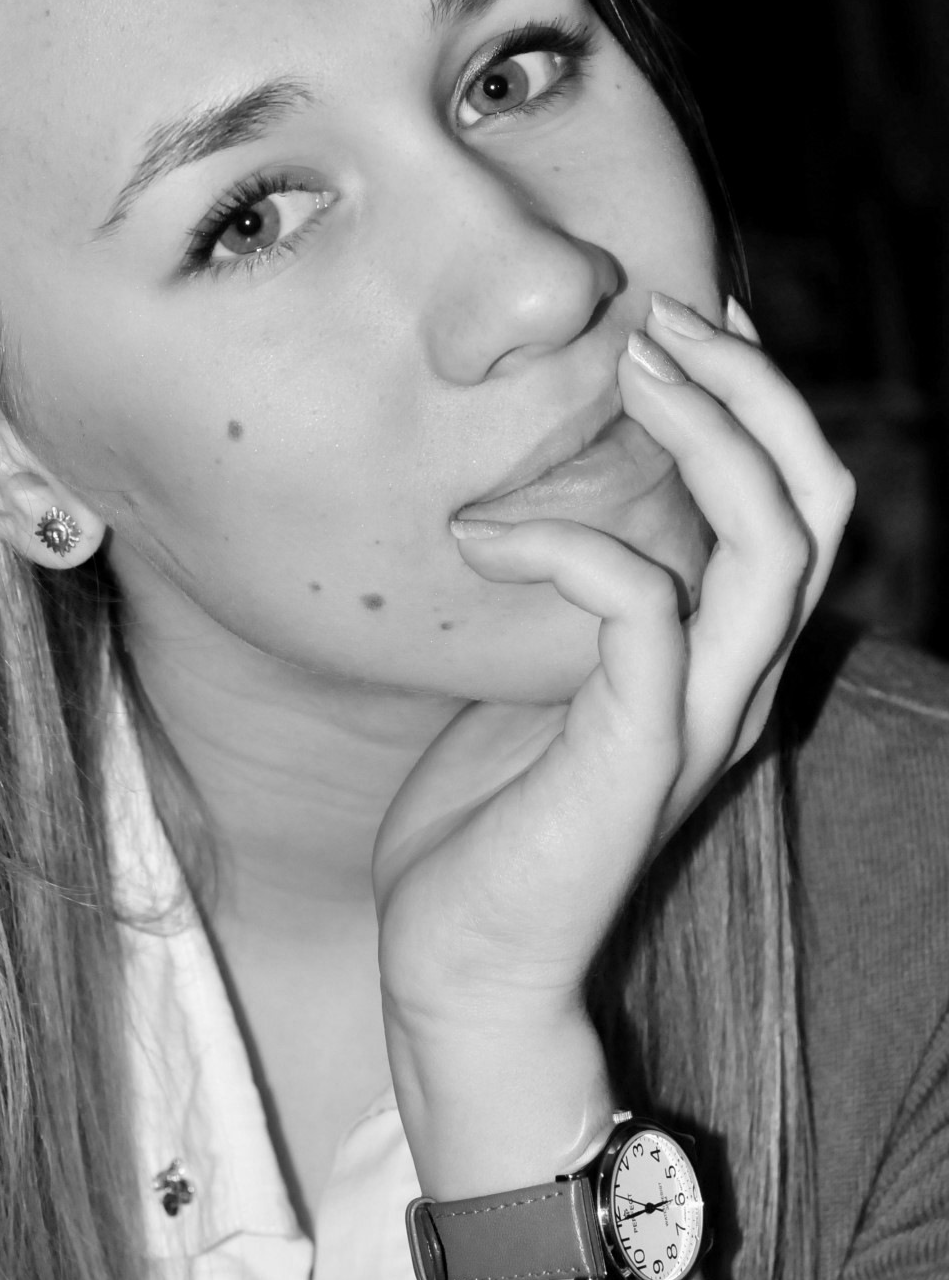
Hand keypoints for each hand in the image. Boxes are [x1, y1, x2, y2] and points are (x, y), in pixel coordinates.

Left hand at [373, 294, 852, 1120]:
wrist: (462, 966)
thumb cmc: (488, 817)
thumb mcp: (542, 673)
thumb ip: (576, 596)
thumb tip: (551, 490)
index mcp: (722, 659)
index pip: (797, 506)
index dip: (765, 398)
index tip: (694, 313)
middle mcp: (735, 684)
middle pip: (817, 505)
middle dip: (756, 389)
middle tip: (661, 319)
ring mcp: (697, 724)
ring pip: (770, 546)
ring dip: (707, 435)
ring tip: (628, 370)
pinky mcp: (636, 760)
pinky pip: (643, 613)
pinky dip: (574, 546)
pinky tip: (488, 535)